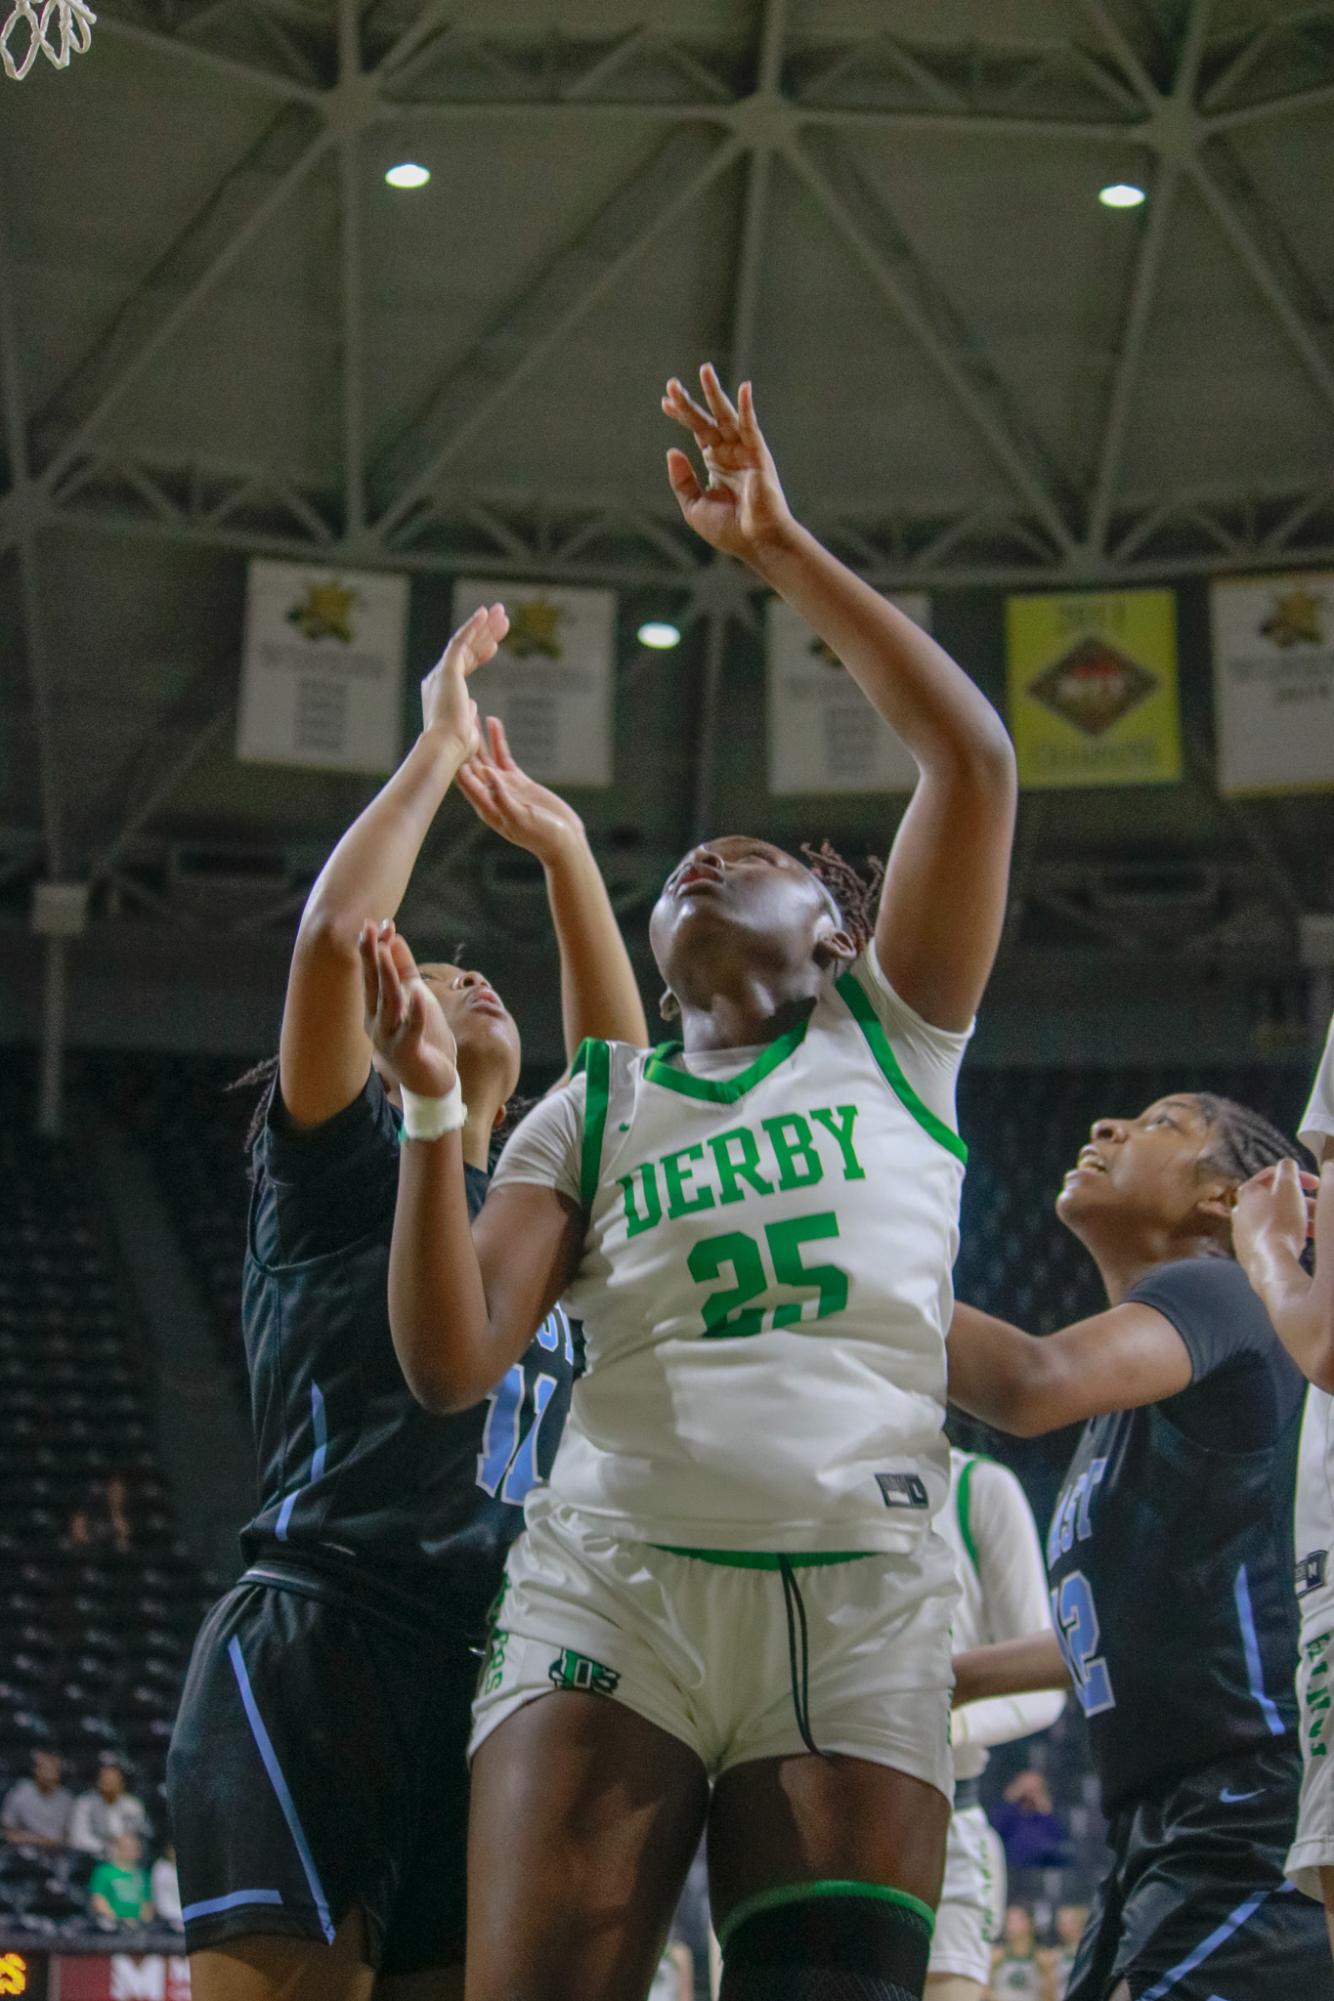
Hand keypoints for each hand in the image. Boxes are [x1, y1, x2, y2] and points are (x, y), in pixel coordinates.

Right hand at [359, 920, 457, 1098]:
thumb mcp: (416, 999)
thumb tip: (395, 939)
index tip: (375, 923)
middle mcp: (377, 1023)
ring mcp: (389, 1039)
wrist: (432, 1083)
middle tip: (368, 929)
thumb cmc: (422, 1040)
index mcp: (376, 1010)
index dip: (373, 950)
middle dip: (371, 956)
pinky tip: (419, 993)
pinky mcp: (408, 1052)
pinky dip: (415, 1011)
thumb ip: (405, 972)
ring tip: (387, 952)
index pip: (371, 975)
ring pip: (389, 1003)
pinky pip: (411, 1029)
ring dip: (387, 976)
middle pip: (373, 985)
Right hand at [420, 604, 508, 758]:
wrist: (445, 748)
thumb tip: (472, 704)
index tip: (496, 644)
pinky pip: (460, 641)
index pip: (465, 665)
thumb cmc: (457, 748)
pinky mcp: (446, 670)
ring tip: (501, 612)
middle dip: (485, 632)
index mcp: (444, 691)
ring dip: (483, 626)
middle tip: (502, 618)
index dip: (481, 652)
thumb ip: (468, 713)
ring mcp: (442, 673)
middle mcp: (439, 679)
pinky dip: (472, 626)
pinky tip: (484, 614)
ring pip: (465, 642)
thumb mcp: (466, 728)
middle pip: (467, 650)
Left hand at [455, 717, 584, 866]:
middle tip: (456, 715)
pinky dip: (499, 741)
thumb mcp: (521, 818)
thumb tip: (486, 774)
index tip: (450, 735)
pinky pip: (504, 757)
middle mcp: (490, 795)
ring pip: (487, 756)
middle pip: (471, 763)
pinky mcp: (518, 782)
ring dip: (479, 736)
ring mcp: (504, 787)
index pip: (465, 779)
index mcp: (486, 806)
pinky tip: (495, 724)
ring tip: (473, 712)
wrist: (564, 842)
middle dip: (464, 741)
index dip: (456, 758)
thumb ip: (502, 797)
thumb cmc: (542, 836)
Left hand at [663, 364, 795, 565]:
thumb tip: (672, 450)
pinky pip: (751, 427)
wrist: (757, 543)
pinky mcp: (758, 455)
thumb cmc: (730, 530)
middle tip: (672, 384)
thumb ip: (682, 480)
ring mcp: (744, 451)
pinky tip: (744, 389)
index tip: (665, 401)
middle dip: (689, 401)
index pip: (696, 430)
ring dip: (715, 393)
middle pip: (707, 419)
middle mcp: (729, 452)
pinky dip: (748, 408)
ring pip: (726, 416)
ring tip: (704, 370)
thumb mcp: (694, 507)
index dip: (681, 414)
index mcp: (715, 461)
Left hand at [1233, 1157, 1317, 1271]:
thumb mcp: (1289, 1187)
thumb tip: (1286, 1164)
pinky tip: (1300, 1243)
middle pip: (1276, 1200)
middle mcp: (1239, 1211)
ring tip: (1315, 1229)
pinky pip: (1271, 1238)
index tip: (1316, 1184)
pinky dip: (1286, 1236)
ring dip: (1297, 1220)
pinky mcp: (1248, 1252)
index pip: (1273, 1175)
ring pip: (1275, 1220)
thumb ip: (1288, 1169)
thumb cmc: (1280, 1222)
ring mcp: (1242, 1233)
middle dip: (1300, 1202)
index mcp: (1247, 1192)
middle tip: (1318, 1209)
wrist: (1270, 1263)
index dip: (1298, 1175)